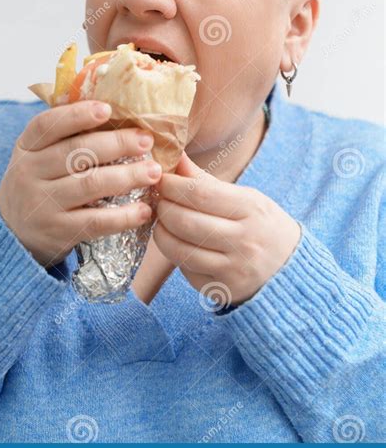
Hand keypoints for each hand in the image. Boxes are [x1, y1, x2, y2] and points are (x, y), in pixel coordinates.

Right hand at [0, 100, 161, 267]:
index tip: (108, 109)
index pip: (48, 124)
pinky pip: (94, 222)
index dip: (77, 114)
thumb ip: (66, 136)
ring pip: (90, 185)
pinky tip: (144, 210)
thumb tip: (113, 107)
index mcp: (27, 147)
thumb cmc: (40, 182)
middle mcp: (30, 173)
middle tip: (146, 140)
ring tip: (154, 171)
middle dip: (117, 143)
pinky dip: (123, 217)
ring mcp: (42, 204)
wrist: (13, 233)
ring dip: (127, 176)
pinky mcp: (57, 232)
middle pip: (77, 152)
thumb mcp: (39, 155)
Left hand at [152, 152, 300, 306]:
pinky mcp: (223, 290)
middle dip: (163, 207)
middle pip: (186, 221)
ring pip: (180, 249)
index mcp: (251, 209)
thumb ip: (206, 182)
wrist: (291, 270)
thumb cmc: (262, 226)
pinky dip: (175, 254)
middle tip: (157, 200)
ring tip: (162, 221)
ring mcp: (234, 268)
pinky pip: (186, 270)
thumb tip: (175, 158)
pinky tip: (177, 243)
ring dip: (162, 232)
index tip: (160, 179)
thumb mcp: (246, 198)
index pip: (200, 193)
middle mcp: (244, 240)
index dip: (173, 185)